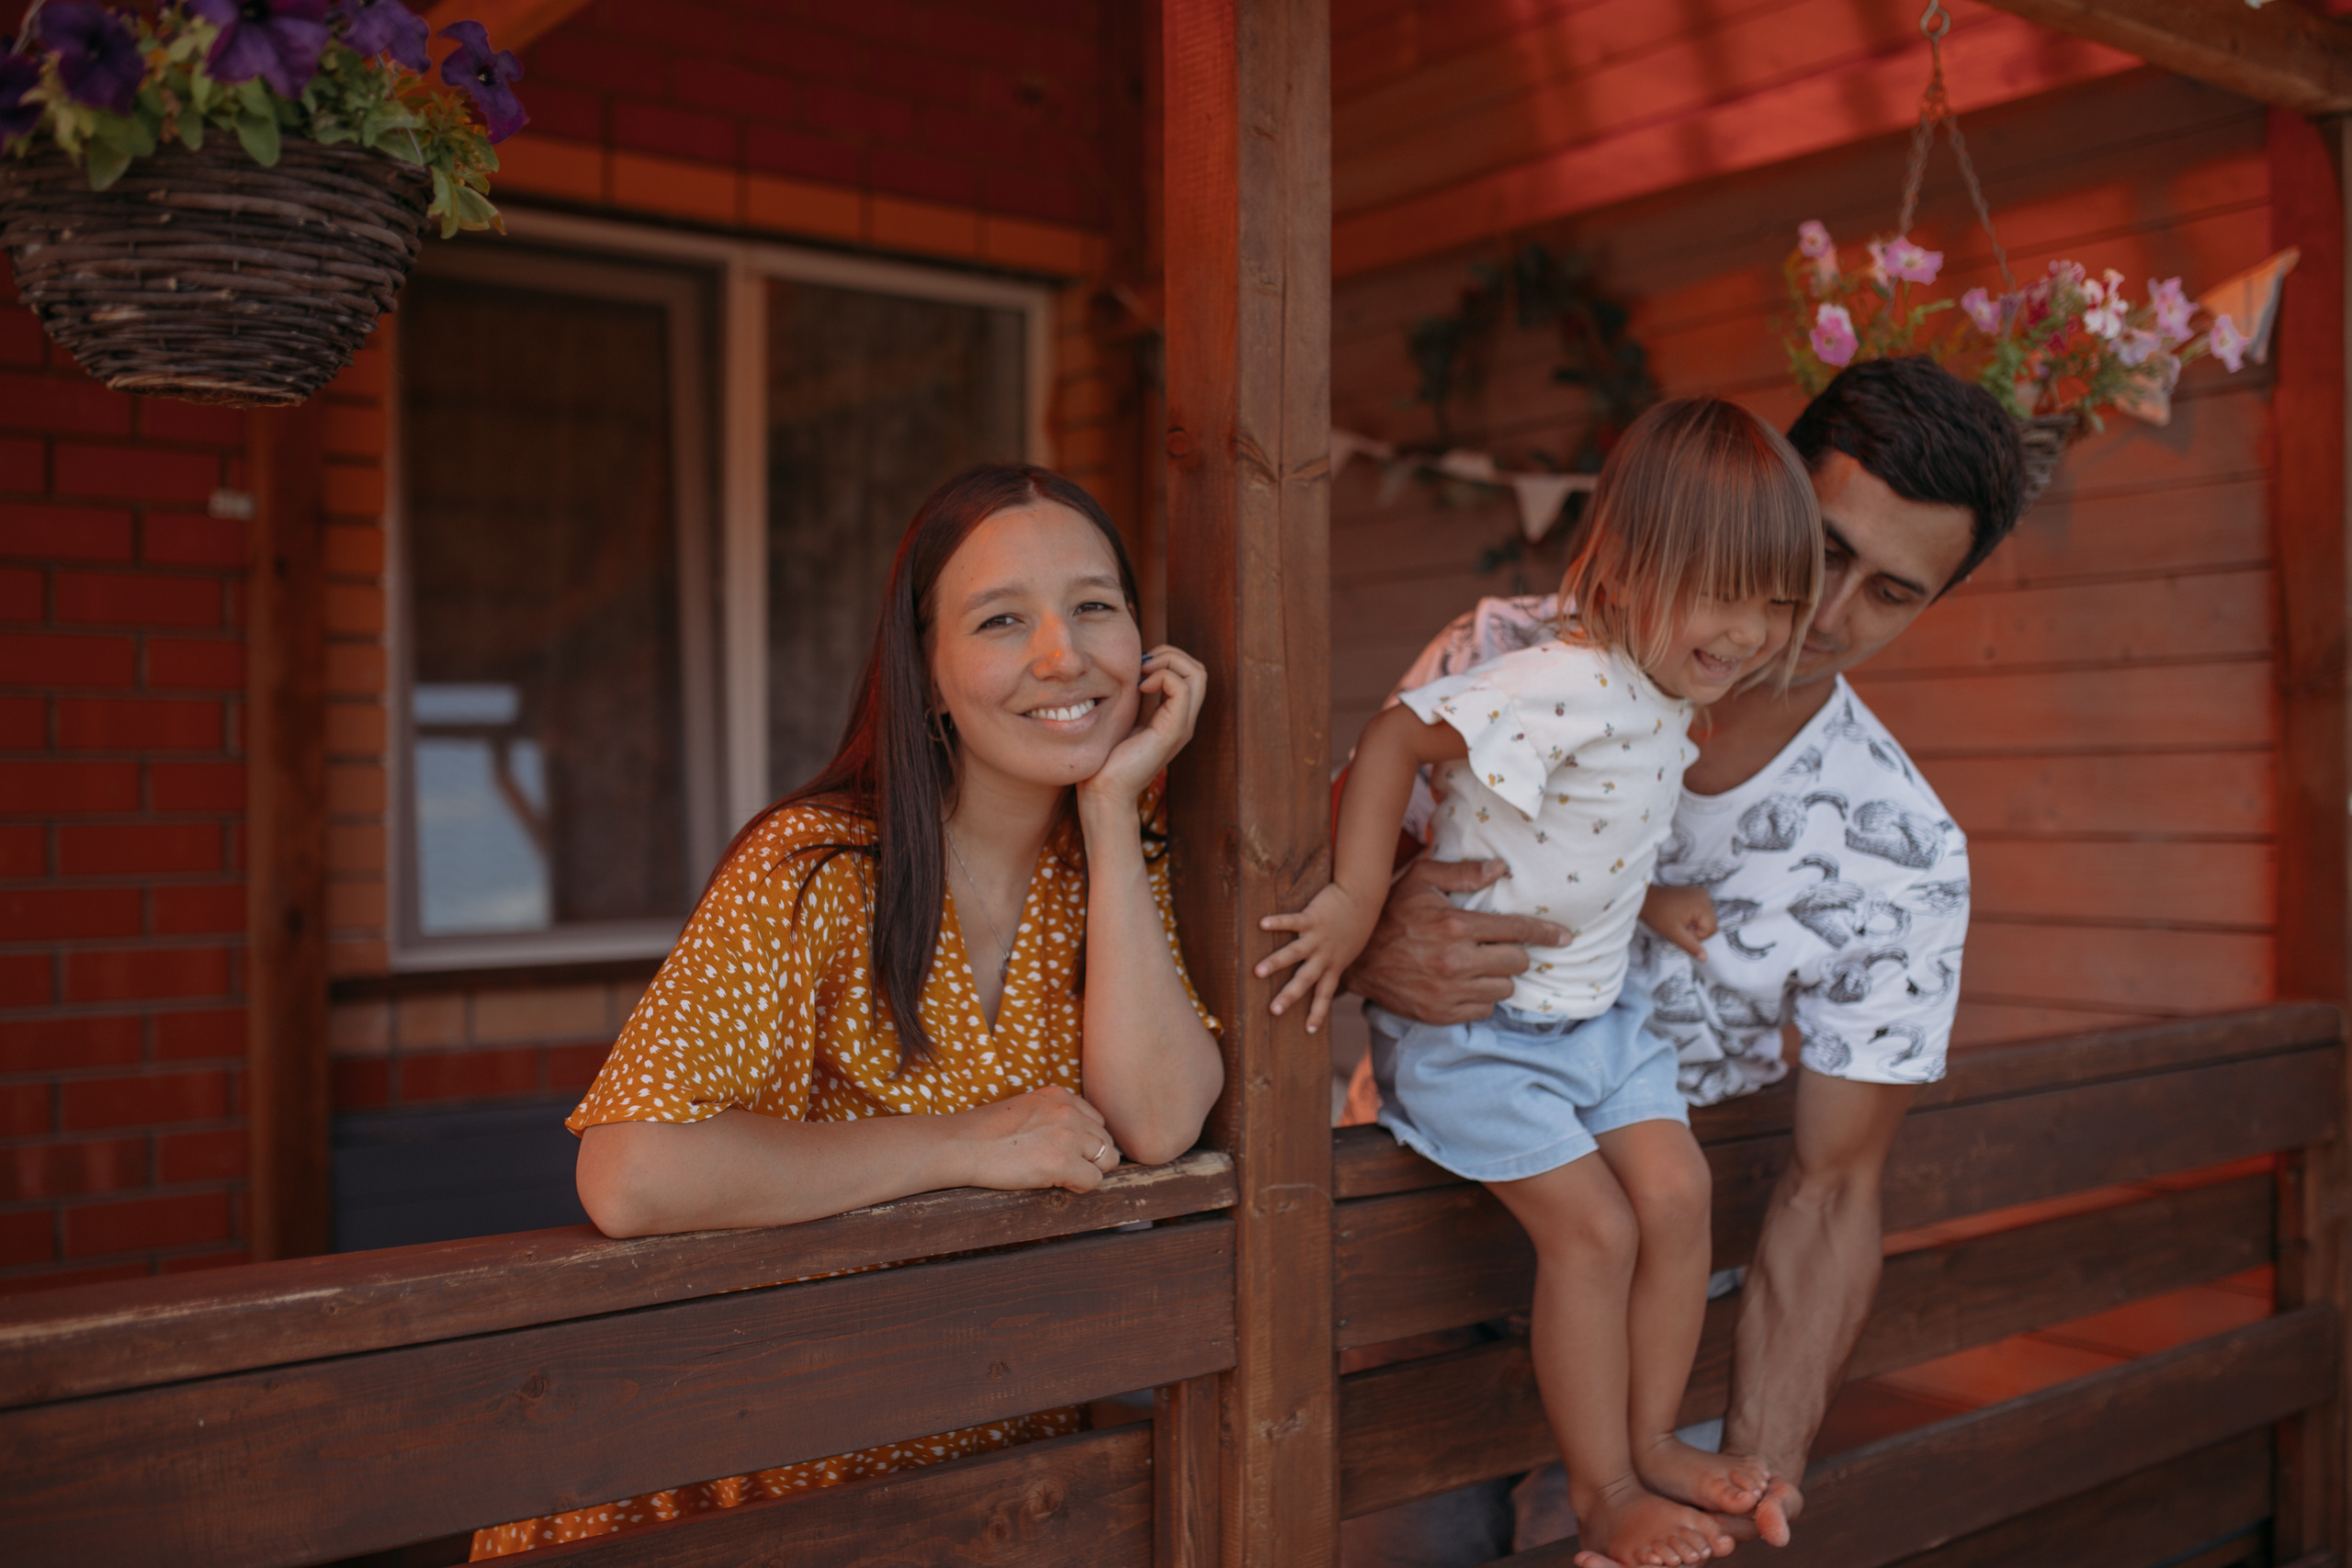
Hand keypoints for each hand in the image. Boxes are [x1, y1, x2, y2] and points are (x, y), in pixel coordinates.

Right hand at [945, 1086, 1121, 1192]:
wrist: (961, 1144)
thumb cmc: (984, 1131)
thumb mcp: (1025, 1108)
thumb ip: (1052, 1116)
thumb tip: (1072, 1140)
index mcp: (1059, 1095)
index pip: (1095, 1120)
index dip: (1084, 1141)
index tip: (1065, 1151)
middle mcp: (1069, 1111)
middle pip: (1105, 1140)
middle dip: (1090, 1157)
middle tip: (1064, 1168)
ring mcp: (1068, 1136)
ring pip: (1107, 1159)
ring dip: (1089, 1171)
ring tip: (1062, 1176)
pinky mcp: (1063, 1162)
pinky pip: (1095, 1180)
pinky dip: (1080, 1187)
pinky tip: (1057, 1184)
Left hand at [1079, 645, 1206, 809]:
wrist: (1105, 792)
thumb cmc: (1107, 758)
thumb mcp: (1123, 720)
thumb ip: (1133, 700)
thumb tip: (1130, 671)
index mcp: (1174, 717)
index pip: (1191, 674)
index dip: (1168, 658)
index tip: (1139, 665)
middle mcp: (1184, 720)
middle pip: (1199, 670)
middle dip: (1171, 654)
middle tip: (1142, 663)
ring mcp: (1181, 726)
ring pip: (1197, 674)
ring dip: (1169, 662)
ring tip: (1143, 672)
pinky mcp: (1172, 732)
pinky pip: (1181, 689)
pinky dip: (1162, 677)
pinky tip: (1141, 687)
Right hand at [1254, 881, 1374, 1033]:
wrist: (1362, 898)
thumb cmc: (1354, 925)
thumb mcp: (1348, 950)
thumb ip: (1334, 961)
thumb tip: (1324, 971)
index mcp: (1334, 965)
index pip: (1325, 995)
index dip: (1318, 1012)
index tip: (1310, 1031)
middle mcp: (1325, 956)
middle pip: (1306, 980)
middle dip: (1289, 996)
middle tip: (1273, 1010)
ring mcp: (1318, 937)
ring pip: (1295, 953)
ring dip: (1276, 962)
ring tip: (1258, 972)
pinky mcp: (1313, 918)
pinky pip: (1293, 921)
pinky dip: (1277, 922)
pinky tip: (1262, 924)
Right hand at [1340, 857, 1571, 1025]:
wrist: (1355, 959)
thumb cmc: (1390, 913)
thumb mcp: (1420, 880)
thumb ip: (1463, 873)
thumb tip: (1502, 868)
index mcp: (1454, 925)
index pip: (1517, 930)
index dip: (1546, 933)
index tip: (1565, 937)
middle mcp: (1456, 961)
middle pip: (1517, 963)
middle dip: (1514, 954)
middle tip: (1498, 947)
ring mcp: (1449, 991)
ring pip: (1504, 990)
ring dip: (1498, 977)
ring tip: (1479, 965)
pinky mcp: (1441, 1013)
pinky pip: (1484, 1010)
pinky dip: (1481, 998)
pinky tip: (1464, 984)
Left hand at [1641, 883, 1717, 959]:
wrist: (1644, 899)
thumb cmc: (1657, 915)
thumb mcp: (1674, 934)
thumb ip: (1691, 946)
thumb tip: (1705, 958)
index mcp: (1703, 904)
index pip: (1711, 930)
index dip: (1696, 935)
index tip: (1681, 930)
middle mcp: (1705, 897)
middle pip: (1710, 924)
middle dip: (1695, 929)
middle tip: (1678, 926)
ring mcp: (1700, 894)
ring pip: (1705, 919)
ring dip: (1694, 924)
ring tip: (1678, 920)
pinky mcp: (1694, 894)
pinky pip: (1700, 912)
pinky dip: (1692, 917)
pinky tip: (1680, 915)